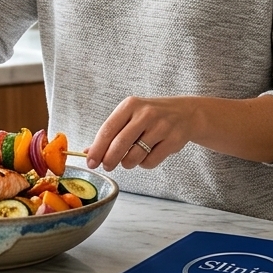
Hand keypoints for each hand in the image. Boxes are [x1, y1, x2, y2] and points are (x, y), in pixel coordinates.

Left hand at [85, 95, 201, 170]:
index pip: (107, 129)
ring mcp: (161, 127)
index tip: (90, 162)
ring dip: (128, 163)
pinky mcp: (173, 140)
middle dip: (109, 160)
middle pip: (119, 144)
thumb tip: (87, 152)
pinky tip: (147, 155)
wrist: (185, 113)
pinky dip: (144, 164)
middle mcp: (145, 114)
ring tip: (130, 158)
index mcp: (130, 105)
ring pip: (134, 156)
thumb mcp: (129, 117)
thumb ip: (110, 133)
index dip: (97, 149)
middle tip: (106, 166)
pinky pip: (150, 162)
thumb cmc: (150, 117)